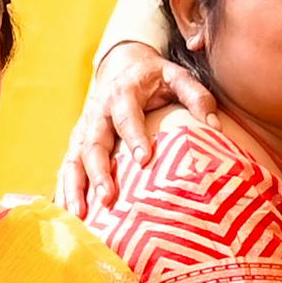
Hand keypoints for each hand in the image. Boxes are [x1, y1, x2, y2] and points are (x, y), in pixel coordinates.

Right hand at [60, 43, 206, 221]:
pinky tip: (70, 213)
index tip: (143, 160)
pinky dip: (66, 189)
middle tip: (108, 198)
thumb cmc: (155, 78)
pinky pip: (68, 167)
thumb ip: (197, 96)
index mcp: (122, 93)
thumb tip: (215, 126)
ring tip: (80, 214)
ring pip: (74, 158)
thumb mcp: (178, 77)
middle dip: (98, 172)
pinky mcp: (78, 143)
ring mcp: (84, 129)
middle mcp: (97, 112)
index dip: (133, 136)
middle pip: (93, 143)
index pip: (126, 116)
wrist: (123, 67)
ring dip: (75, 186)